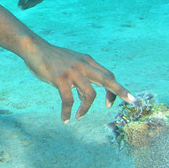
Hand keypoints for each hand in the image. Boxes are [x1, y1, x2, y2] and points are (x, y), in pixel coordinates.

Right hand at [22, 40, 137, 123]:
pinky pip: (69, 100)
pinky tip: (65, 119)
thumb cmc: (52, 59)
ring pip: (90, 94)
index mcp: (88, 61)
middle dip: (122, 92)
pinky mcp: (60, 78)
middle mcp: (84, 65)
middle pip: (109, 79)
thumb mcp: (71, 65)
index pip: (109, 75)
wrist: (34, 48)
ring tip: (80, 117)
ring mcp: (73, 71)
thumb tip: (84, 96)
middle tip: (134, 102)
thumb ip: (81, 77)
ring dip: (86, 109)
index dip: (116, 89)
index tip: (112, 103)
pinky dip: (68, 112)